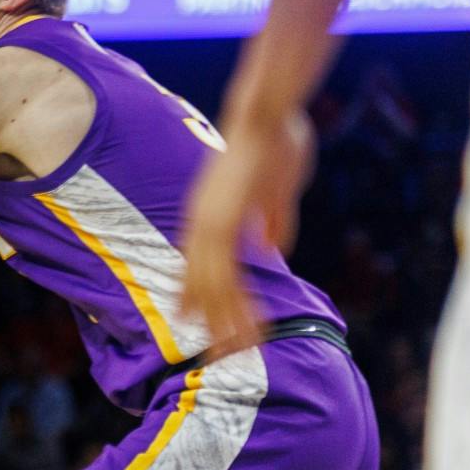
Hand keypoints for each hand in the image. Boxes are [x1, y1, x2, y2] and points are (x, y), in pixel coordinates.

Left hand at [180, 107, 313, 351]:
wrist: (267, 115)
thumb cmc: (275, 141)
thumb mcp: (274, 189)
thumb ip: (270, 219)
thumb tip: (268, 248)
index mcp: (208, 213)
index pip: (197, 265)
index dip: (195, 295)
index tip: (193, 322)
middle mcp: (201, 222)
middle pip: (200, 284)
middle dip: (209, 322)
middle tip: (214, 355)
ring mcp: (209, 224)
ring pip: (213, 288)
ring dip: (227, 324)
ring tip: (236, 354)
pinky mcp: (224, 225)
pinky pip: (227, 276)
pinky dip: (238, 306)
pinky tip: (249, 328)